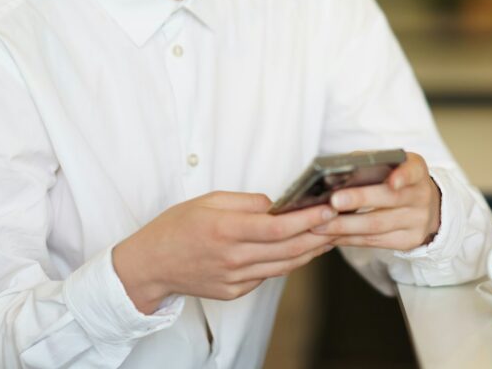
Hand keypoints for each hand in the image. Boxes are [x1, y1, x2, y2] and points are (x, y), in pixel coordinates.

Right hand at [112, 191, 337, 313]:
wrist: (151, 265)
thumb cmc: (176, 227)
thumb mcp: (208, 201)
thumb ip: (246, 202)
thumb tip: (277, 204)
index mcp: (226, 230)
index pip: (278, 228)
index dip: (308, 220)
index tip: (328, 208)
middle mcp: (233, 257)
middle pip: (289, 249)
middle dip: (319, 234)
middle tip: (340, 220)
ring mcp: (235, 279)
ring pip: (284, 266)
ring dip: (311, 250)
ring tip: (329, 234)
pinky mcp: (235, 291)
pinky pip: (269, 275)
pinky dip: (289, 262)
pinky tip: (301, 250)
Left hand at [311, 151, 439, 251]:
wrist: (425, 208)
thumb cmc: (396, 181)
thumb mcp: (392, 167)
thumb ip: (369, 165)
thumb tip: (335, 170)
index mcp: (417, 171)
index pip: (413, 171)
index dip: (403, 176)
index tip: (392, 181)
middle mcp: (421, 196)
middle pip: (389, 199)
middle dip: (359, 200)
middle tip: (334, 201)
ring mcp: (417, 221)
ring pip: (377, 225)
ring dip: (345, 225)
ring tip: (320, 224)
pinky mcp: (408, 241)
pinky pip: (374, 241)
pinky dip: (349, 238)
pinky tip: (331, 235)